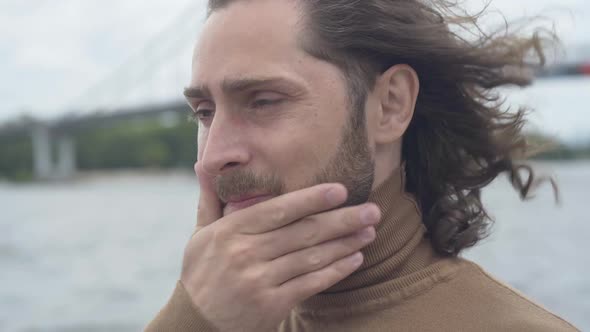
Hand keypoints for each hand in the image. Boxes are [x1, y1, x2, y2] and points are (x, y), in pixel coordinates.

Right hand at [180, 162, 380, 331]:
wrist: (194, 324)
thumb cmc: (201, 274)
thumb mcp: (200, 236)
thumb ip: (210, 200)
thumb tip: (202, 165)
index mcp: (230, 231)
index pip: (278, 210)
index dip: (312, 199)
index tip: (341, 190)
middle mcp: (245, 253)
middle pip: (303, 231)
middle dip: (342, 219)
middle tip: (372, 210)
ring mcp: (258, 280)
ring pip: (311, 257)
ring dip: (346, 243)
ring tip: (369, 232)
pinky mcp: (270, 305)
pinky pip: (311, 284)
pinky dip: (336, 271)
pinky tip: (355, 259)